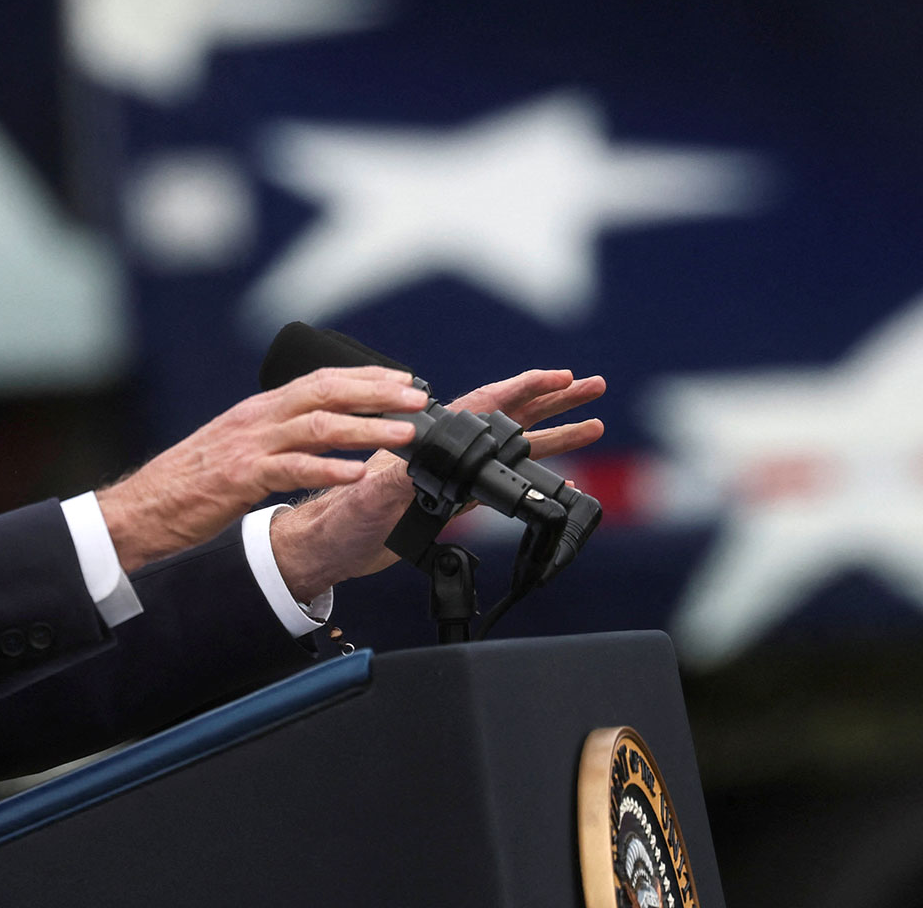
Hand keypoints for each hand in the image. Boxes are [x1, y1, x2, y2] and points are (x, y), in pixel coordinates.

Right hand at [96, 367, 428, 571]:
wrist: (143, 508)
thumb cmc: (190, 483)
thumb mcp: (237, 448)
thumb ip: (274, 437)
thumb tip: (315, 433)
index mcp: (260, 411)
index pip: (320, 380)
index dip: (366, 378)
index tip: (405, 381)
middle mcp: (258, 419)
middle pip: (326, 392)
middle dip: (378, 394)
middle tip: (419, 400)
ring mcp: (249, 446)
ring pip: (318, 427)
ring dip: (366, 429)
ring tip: (404, 436)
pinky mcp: (241, 478)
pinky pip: (292, 469)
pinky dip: (328, 470)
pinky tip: (356, 474)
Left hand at [269, 368, 605, 600]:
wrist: (327, 547)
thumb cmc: (339, 520)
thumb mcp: (367, 501)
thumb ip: (394, 484)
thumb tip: (415, 471)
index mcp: (429, 439)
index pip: (487, 404)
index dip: (526, 388)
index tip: (561, 376)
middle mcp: (447, 451)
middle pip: (511, 416)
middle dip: (554, 400)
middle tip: (594, 385)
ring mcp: (454, 473)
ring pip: (514, 446)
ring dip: (555, 433)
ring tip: (594, 422)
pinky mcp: (454, 498)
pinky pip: (505, 480)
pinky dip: (536, 473)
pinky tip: (563, 476)